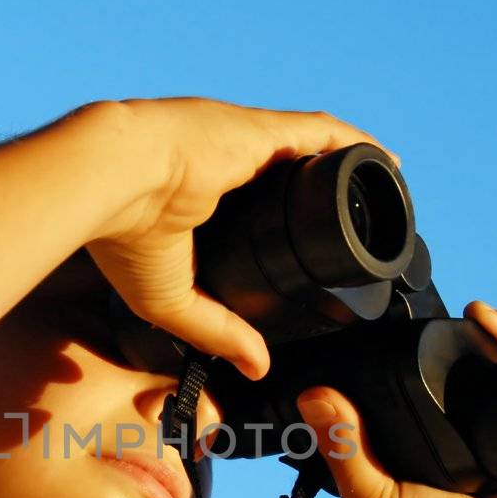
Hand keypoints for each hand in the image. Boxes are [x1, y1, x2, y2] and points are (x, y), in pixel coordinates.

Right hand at [82, 97, 388, 380]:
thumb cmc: (122, 237)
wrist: (109, 181)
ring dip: (347, 171)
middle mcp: (227, 164)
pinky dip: (355, 145)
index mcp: (201, 199)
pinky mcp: (261, 130)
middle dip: (326, 199)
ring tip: (383, 194)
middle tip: (360, 228)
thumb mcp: (171, 300)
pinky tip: (387, 162)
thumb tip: (255, 367)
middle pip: (291, 178)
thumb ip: (217, 331)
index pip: (257, 208)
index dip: (289, 226)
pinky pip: (323, 133)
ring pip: (313, 154)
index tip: (314, 250)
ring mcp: (246, 143)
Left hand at [295, 301, 496, 497]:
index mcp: (407, 447)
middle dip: (418, 342)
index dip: (370, 368)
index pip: (386, 396)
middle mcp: (449, 428)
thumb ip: (344, 450)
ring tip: (437, 311)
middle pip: (433, 371)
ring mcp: (491, 419)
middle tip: (395, 317)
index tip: (347, 336)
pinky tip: (481, 316)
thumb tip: (312, 395)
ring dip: (462, 331)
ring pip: (477, 361)